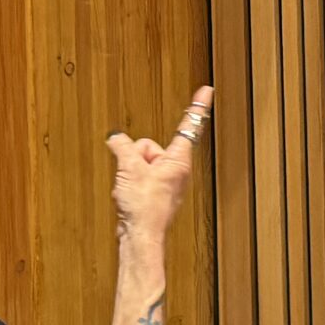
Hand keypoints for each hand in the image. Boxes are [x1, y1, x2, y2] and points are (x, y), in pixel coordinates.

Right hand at [109, 85, 212, 243]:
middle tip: (135, 176)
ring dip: (130, 171)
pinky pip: (137, 175)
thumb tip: (116, 138)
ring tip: (131, 188)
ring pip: (140, 161)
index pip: (188, 125)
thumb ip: (122, 147)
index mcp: (178, 161)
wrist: (140, 236)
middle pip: (150, 146)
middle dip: (136, 156)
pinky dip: (129, 181)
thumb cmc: (144, 207)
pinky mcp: (154, 192)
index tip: (207, 89)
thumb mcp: (129, 168)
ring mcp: (165, 182)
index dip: (197, 105)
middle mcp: (176, 170)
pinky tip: (127, 194)